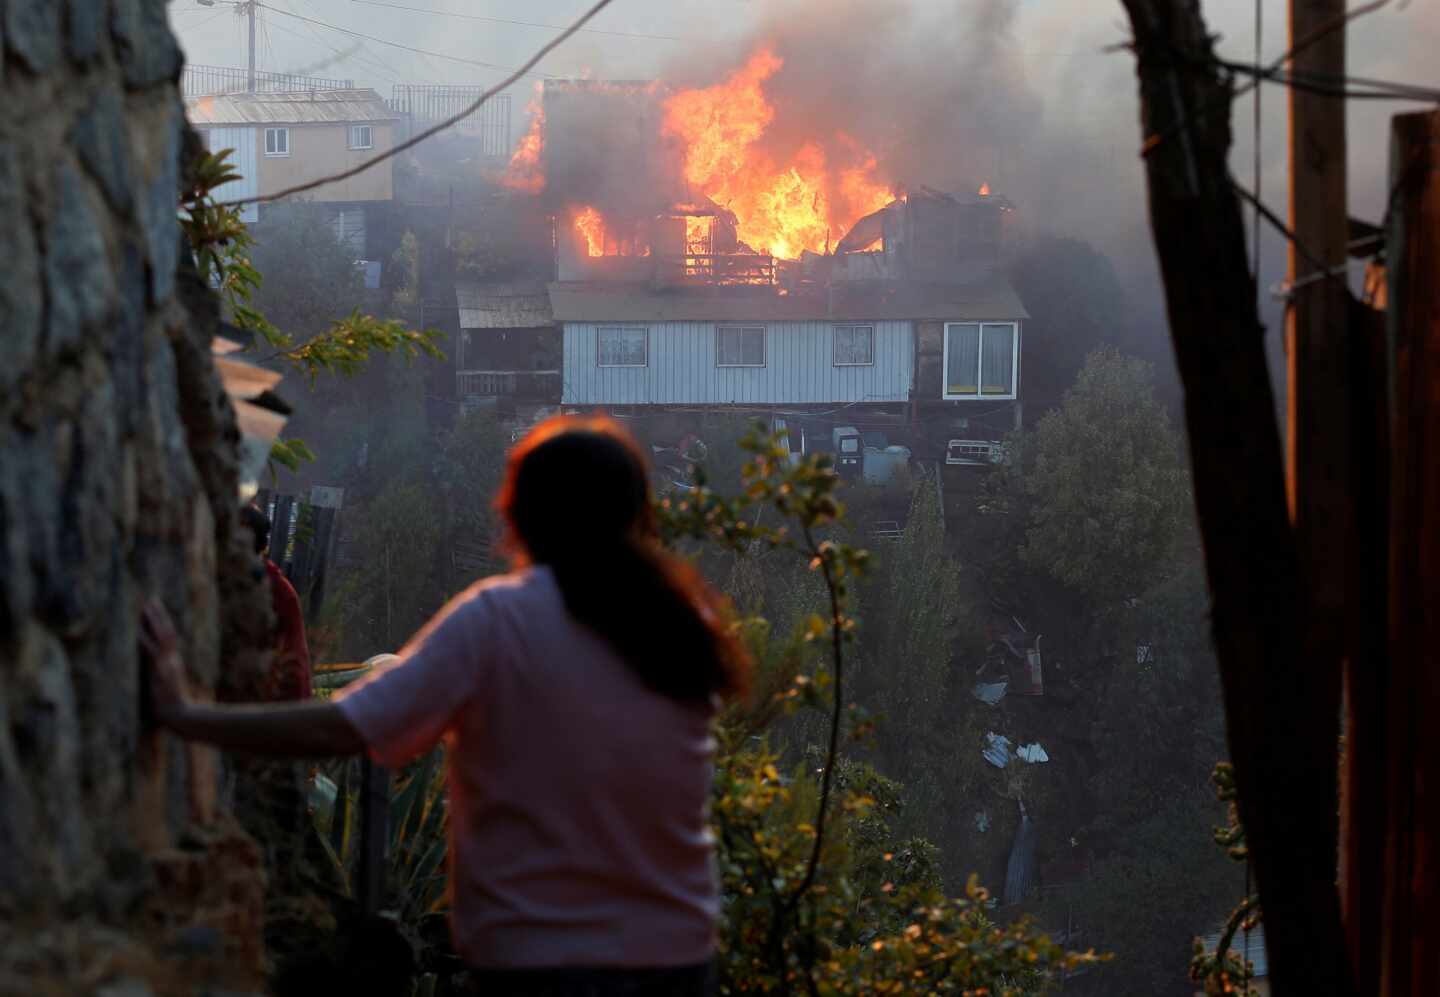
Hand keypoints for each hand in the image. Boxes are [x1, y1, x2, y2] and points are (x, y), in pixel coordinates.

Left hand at [140, 598, 188, 723]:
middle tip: (151, 599)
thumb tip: (160, 677)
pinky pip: (152, 651)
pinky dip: (145, 639)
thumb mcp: (170, 692)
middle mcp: (171, 661)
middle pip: (167, 632)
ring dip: (154, 620)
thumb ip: (165, 681)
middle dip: (159, 616)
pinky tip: (137, 629)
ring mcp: (167, 664)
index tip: (155, 611)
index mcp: (173, 665)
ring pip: (162, 637)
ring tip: (146, 605)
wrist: (182, 718)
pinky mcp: (161, 671)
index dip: (161, 625)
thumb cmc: (177, 710)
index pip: (168, 639)